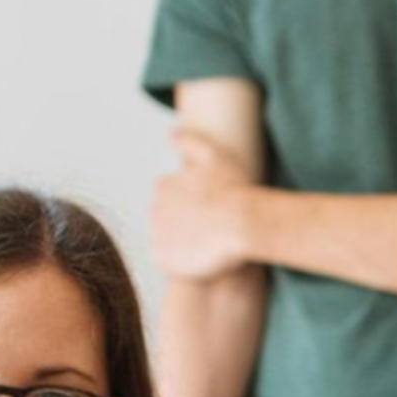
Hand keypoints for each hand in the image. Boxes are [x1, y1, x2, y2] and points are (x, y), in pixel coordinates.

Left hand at [150, 129, 253, 279]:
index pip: (171, 196)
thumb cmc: (233, 189)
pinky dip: (181, 262)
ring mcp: (158, 235)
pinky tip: (201, 260)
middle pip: (167, 219)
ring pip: (168, 240)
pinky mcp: (164, 259)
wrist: (240, 223)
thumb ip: (191, 142)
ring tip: (209, 246)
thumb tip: (171, 134)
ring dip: (183, 243)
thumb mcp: (215, 156)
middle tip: (211, 230)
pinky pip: (168, 262)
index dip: (193, 204)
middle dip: (185, 223)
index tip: (212, 209)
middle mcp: (155, 208)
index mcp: (165, 186)